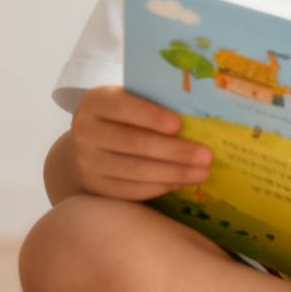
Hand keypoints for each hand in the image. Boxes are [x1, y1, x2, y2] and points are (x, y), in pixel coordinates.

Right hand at [71, 85, 210, 200]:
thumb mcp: (127, 101)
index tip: (178, 124)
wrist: (85, 145)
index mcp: (95, 102)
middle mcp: (85, 131)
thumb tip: (196, 117)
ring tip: (201, 173)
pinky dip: (159, 187)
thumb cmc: (119, 118)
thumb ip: (152, 104)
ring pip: (135, 170)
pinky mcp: (94, 186)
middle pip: (133, 143)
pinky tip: (180, 183)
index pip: (123, 107)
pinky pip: (130, 190)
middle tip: (205, 156)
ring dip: (173, 173)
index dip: (151, 116)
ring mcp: (87, 162)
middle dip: (173, 151)